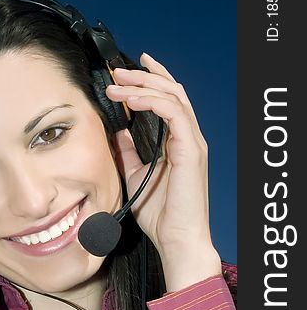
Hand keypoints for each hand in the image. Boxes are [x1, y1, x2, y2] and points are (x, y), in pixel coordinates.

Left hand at [106, 53, 220, 289]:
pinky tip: (132, 100)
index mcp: (177, 141)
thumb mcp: (135, 174)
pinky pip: (174, 114)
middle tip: (117, 71)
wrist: (175, 238)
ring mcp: (192, 142)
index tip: (126, 72)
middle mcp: (188, 137)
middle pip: (172, 91)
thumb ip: (128, 152)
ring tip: (117, 83)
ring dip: (144, 85)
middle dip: (144, 76)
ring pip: (173, 97)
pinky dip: (152, 102)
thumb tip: (117, 131)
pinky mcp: (190, 150)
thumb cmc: (160, 213)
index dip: (150, 81)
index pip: (168, 100)